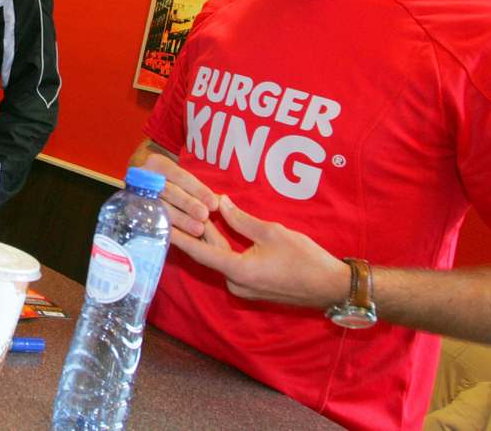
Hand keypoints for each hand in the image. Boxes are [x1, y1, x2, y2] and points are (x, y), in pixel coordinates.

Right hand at [129, 139, 217, 239]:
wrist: (138, 182)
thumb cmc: (167, 180)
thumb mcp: (178, 177)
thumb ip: (196, 189)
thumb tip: (221, 201)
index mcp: (157, 163)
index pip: (179, 175)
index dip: (197, 189)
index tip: (214, 204)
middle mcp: (143, 175)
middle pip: (169, 190)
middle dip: (188, 204)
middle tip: (204, 216)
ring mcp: (135, 192)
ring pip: (160, 206)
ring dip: (180, 218)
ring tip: (198, 229)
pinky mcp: (132, 208)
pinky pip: (150, 219)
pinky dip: (166, 227)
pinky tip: (180, 236)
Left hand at [173, 194, 350, 308]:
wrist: (331, 286)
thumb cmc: (304, 258)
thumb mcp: (271, 232)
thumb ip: (241, 220)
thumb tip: (220, 204)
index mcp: (238, 270)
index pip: (200, 251)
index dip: (178, 237)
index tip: (159, 226)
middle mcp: (236, 283)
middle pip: (209, 253)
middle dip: (193, 231)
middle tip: (174, 211)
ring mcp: (244, 287)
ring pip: (220, 257)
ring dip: (210, 237)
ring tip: (192, 214)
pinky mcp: (253, 286)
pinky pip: (232, 263)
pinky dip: (224, 246)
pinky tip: (217, 228)